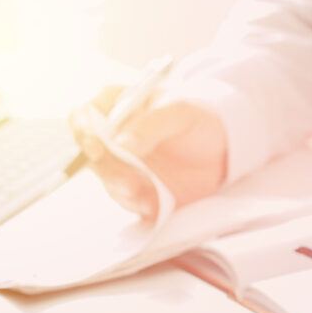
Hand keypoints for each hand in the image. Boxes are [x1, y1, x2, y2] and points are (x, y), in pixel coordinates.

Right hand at [69, 86, 227, 219]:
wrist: (228, 147)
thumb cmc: (202, 118)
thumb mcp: (181, 112)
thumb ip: (151, 124)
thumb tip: (122, 142)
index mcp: (118, 107)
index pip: (85, 116)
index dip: (83, 130)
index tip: (96, 147)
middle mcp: (115, 137)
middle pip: (91, 153)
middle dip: (105, 169)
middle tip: (126, 181)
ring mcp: (125, 165)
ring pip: (108, 179)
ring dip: (119, 189)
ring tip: (138, 195)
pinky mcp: (140, 189)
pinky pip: (129, 200)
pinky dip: (136, 204)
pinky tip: (150, 204)